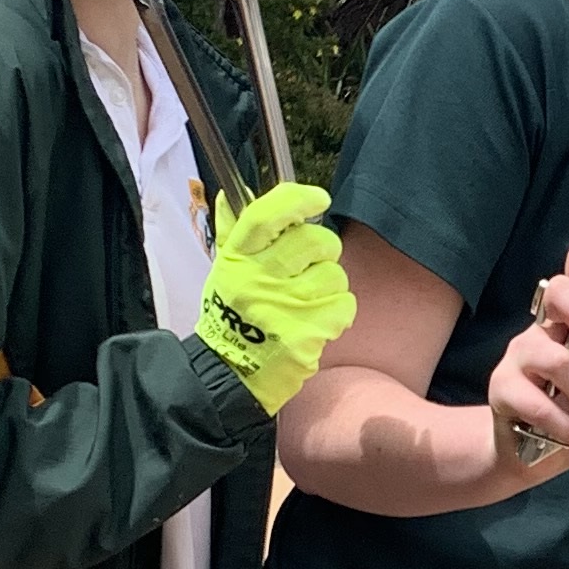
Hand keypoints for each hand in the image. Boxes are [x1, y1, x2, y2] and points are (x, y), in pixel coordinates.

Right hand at [196, 181, 353, 413]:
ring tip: (310, 302)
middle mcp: (257, 280)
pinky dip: (339, 313)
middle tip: (313, 265)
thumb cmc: (230, 318)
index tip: (318, 198)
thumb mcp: (223, 272)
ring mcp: (282, 308)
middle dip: (324, 249)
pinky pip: (344, 306)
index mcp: (237, 259)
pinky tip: (318, 322)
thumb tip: (233, 194)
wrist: (228, 374)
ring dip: (330, 287)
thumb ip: (232, 232)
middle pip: (313, 240)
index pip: (266, 215)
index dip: (297, 200)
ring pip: (334, 274)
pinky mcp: (304, 336)